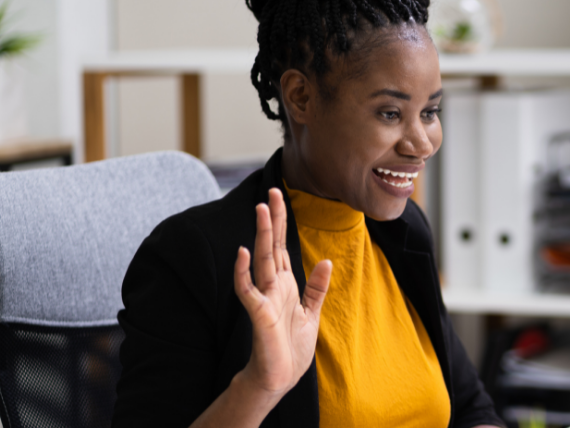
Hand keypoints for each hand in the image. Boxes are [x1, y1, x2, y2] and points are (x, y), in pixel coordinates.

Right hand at [233, 188, 331, 395]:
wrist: (280, 377)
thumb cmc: (291, 348)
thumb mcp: (312, 313)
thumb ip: (317, 287)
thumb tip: (327, 261)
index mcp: (286, 284)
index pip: (281, 246)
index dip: (281, 222)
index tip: (280, 197)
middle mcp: (273, 286)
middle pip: (271, 246)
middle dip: (272, 220)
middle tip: (272, 192)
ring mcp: (265, 298)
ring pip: (261, 260)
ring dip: (260, 235)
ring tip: (261, 210)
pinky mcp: (259, 315)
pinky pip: (248, 290)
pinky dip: (243, 272)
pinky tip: (242, 253)